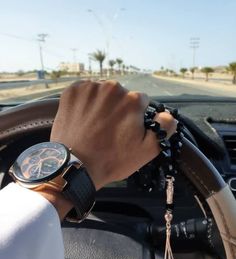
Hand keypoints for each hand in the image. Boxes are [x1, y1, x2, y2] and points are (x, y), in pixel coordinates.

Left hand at [50, 80, 176, 189]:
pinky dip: (86, 102)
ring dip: (102, 105)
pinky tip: (83, 118)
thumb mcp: (147, 151)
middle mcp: (112, 88)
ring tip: (94, 126)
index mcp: (132, 100)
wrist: (75, 165)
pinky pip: (85, 92)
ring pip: (103, 93)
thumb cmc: (112, 160)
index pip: (140, 102)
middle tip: (109, 130)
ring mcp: (89, 88)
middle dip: (118, 109)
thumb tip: (168, 115)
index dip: (135, 117)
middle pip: (121, 96)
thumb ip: (164, 128)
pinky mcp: (72, 91)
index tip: (125, 130)